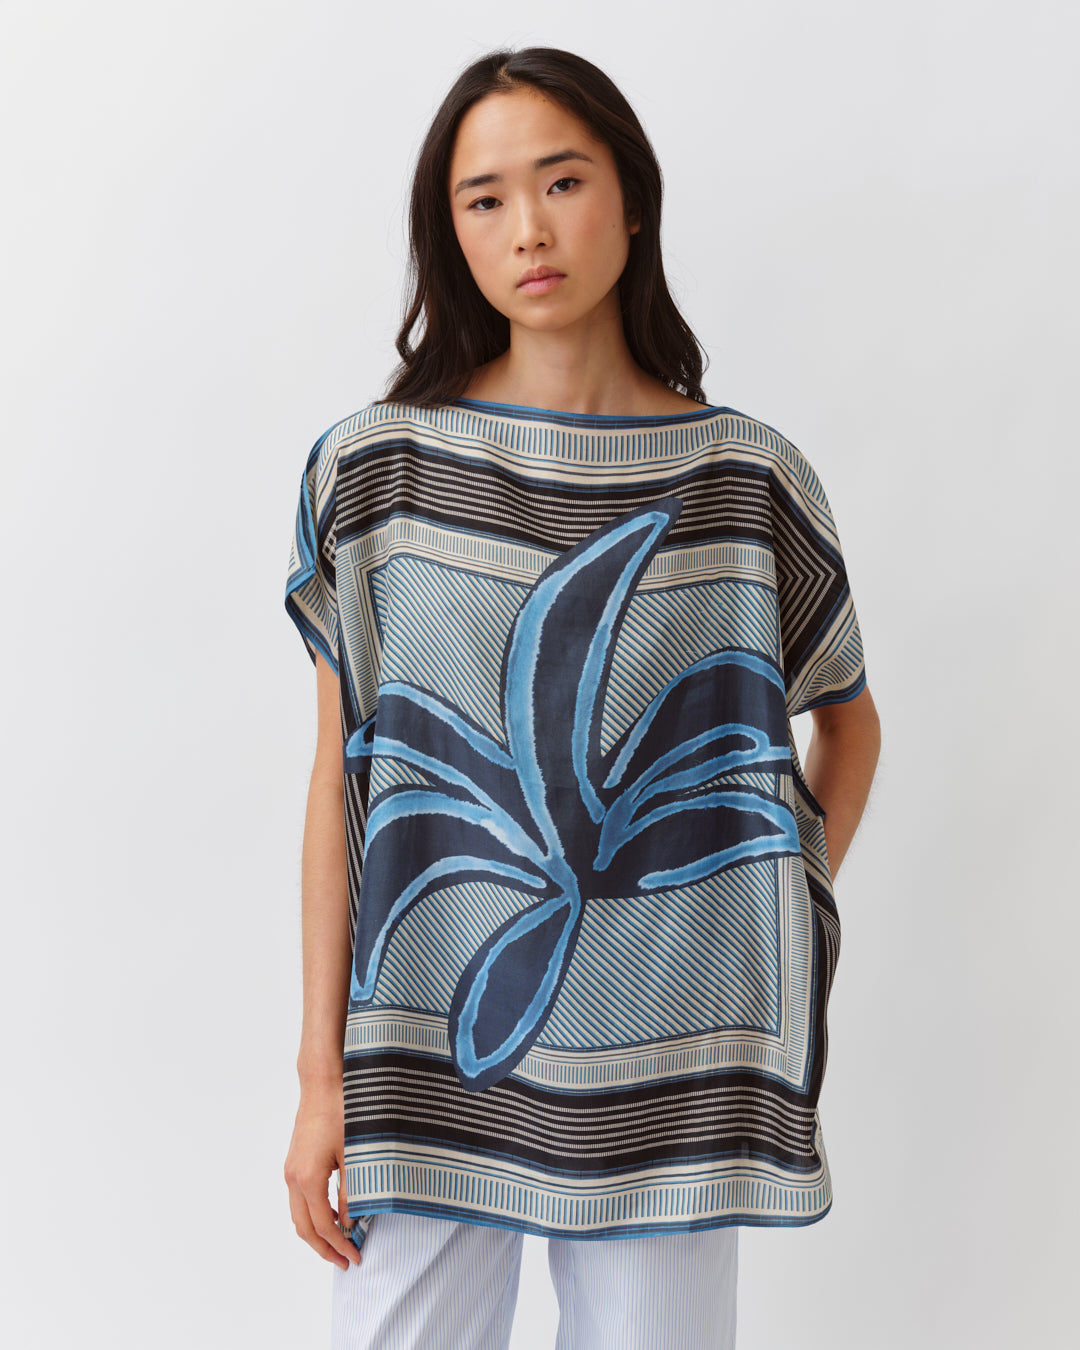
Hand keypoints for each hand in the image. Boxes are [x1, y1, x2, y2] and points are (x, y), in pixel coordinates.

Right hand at [283, 1078, 361, 1269]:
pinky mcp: (294, 1162)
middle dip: (324, 1248)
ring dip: (317, 1233)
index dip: (339, 1245)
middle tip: (346, 1261)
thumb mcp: (355, 1154)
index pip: (323, 1226)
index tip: (356, 1257)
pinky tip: (333, 1214)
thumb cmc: (342, 1112)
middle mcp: (293, 1178)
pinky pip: (299, 1199)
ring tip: (340, 1243)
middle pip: (304, 1228)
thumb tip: (352, 1221)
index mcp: (308, 1178)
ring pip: (299, 1215)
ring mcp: (291, 1170)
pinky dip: (313, 1214)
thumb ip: (353, 1191)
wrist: (323, 1082)